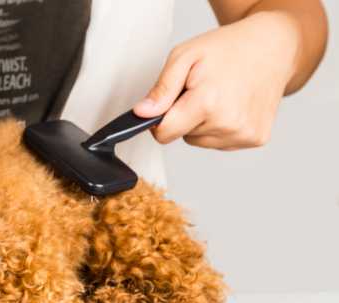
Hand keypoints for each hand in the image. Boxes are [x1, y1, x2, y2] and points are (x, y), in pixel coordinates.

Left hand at [134, 11, 300, 149]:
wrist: (274, 46)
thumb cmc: (228, 49)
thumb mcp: (185, 57)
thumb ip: (161, 89)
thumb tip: (142, 114)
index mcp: (208, 103)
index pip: (164, 134)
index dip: (159, 121)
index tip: (167, 105)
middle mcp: (228, 123)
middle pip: (183, 137)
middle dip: (185, 116)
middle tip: (203, 90)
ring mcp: (244, 134)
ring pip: (201, 141)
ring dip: (203, 123)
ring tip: (220, 96)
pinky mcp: (256, 138)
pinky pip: (221, 142)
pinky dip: (221, 127)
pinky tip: (233, 105)